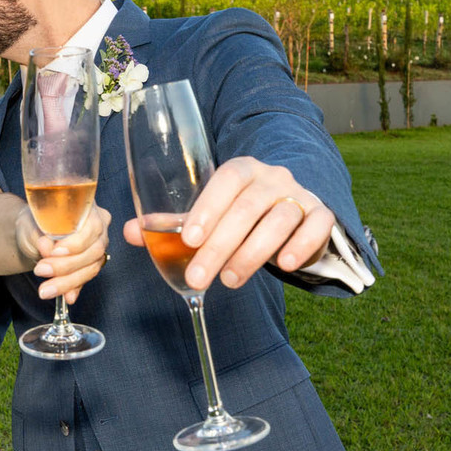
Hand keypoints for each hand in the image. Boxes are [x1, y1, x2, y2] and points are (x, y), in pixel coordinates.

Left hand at [22, 204, 110, 303]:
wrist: (34, 232)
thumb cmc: (36, 220)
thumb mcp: (33, 222)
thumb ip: (41, 233)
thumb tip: (47, 248)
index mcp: (88, 207)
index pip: (92, 227)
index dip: (75, 243)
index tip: (53, 252)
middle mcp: (100, 225)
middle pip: (93, 250)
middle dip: (66, 266)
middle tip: (41, 270)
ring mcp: (98, 245)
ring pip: (91, 267)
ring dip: (67, 281)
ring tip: (45, 289)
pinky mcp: (92, 263)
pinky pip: (86, 278)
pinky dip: (74, 288)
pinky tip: (66, 297)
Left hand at [123, 157, 332, 290]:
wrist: (293, 212)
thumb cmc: (240, 214)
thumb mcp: (209, 215)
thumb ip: (171, 224)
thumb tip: (128, 231)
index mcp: (242, 170)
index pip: (226, 180)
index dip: (208, 208)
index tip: (190, 240)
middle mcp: (272, 177)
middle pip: (248, 207)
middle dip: (221, 245)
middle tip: (199, 277)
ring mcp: (299, 195)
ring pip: (280, 218)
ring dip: (254, 252)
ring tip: (231, 280)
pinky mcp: (321, 215)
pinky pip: (316, 226)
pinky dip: (301, 246)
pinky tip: (282, 266)